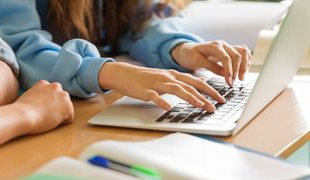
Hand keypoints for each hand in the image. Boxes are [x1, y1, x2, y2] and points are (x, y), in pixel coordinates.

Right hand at [14, 80, 73, 133]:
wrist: (23, 115)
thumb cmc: (20, 110)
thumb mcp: (27, 96)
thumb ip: (37, 96)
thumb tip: (40, 103)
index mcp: (44, 83)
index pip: (52, 93)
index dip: (48, 102)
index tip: (41, 108)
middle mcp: (55, 86)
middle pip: (62, 98)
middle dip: (57, 106)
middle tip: (45, 114)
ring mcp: (63, 96)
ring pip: (66, 107)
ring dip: (60, 113)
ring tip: (47, 117)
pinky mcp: (68, 107)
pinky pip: (69, 118)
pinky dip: (63, 122)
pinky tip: (52, 121)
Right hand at [99, 62, 224, 111]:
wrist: (123, 73)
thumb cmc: (144, 78)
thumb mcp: (163, 78)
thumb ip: (177, 84)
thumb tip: (192, 93)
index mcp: (173, 74)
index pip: (196, 81)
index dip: (210, 89)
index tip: (220, 98)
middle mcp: (168, 77)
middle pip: (190, 85)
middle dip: (206, 95)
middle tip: (217, 104)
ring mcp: (156, 83)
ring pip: (177, 89)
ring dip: (190, 98)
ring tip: (201, 106)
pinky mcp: (145, 90)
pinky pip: (155, 96)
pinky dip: (162, 102)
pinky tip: (168, 108)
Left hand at [171, 41, 251, 85]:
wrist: (188, 50)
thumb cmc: (190, 55)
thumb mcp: (196, 61)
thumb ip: (210, 66)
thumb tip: (224, 74)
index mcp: (214, 46)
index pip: (226, 58)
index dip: (229, 70)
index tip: (229, 81)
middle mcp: (223, 45)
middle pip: (237, 55)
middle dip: (237, 71)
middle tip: (233, 83)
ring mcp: (227, 47)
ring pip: (243, 52)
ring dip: (244, 66)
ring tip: (240, 78)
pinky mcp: (230, 50)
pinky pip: (243, 52)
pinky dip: (245, 61)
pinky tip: (243, 71)